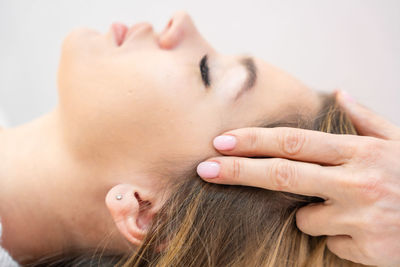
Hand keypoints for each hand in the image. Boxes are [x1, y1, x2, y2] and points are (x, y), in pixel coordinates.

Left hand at [197, 91, 399, 265]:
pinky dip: (335, 236)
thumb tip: (339, 94)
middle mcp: (356, 181)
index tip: (223, 142)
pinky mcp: (364, 248)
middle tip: (205, 168)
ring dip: (312, 214)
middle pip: (282, 174)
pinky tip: (362, 230)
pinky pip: (328, 241)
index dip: (254, 141)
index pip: (294, 142)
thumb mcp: (397, 144)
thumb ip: (366, 119)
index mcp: (360, 151)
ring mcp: (360, 216)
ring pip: (304, 217)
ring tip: (347, 209)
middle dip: (238, 171)